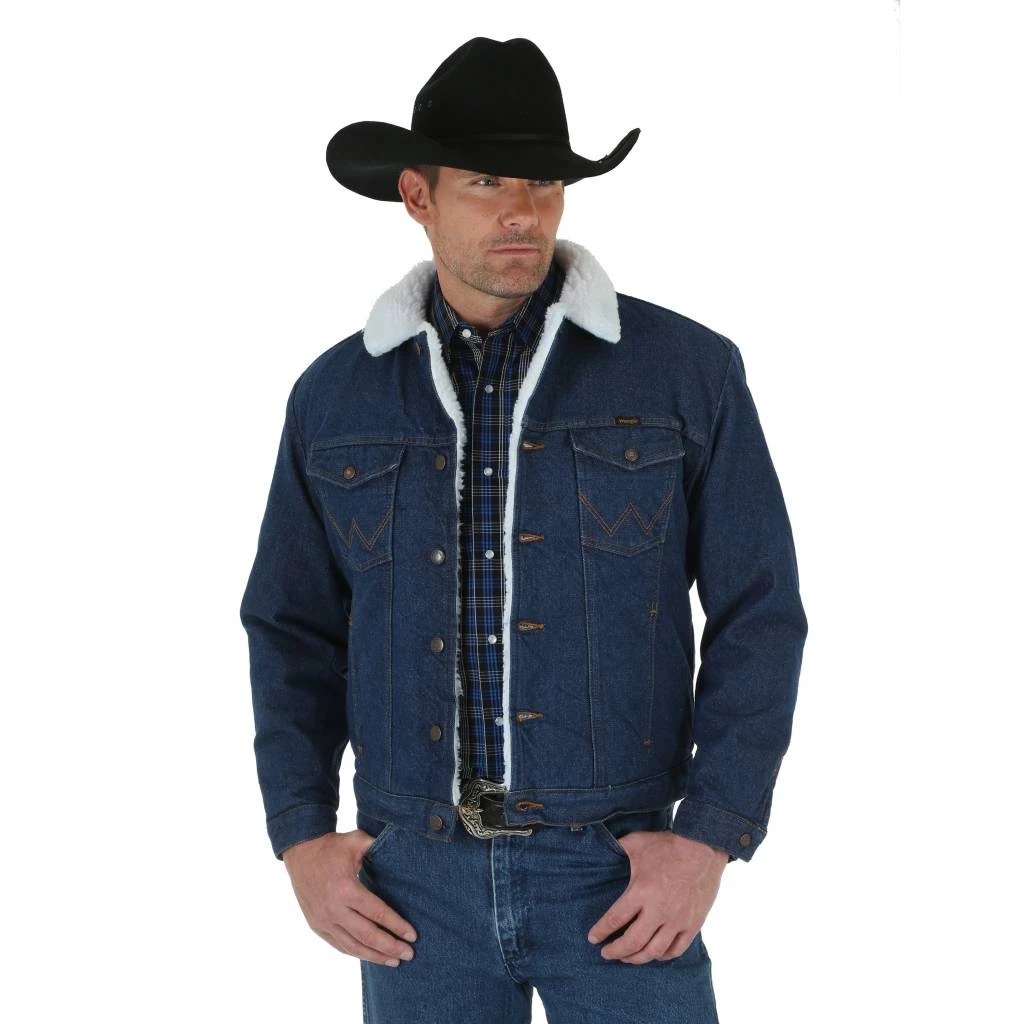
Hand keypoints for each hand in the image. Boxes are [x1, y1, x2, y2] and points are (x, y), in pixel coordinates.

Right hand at [282, 830, 417, 967]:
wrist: (300, 851)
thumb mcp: (357, 841)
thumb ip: (379, 847)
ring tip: (394, 961)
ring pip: (353, 946)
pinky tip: (370, 955)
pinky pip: (339, 945)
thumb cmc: (332, 846)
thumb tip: (404, 850)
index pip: (377, 913)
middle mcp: (333, 909)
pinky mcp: (316, 925)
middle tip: (409, 954)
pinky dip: (356, 952)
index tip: (413, 936)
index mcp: (346, 889)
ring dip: (375, 956)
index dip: (397, 926)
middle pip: (367, 935)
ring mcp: (323, 920)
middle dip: (390, 947)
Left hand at [587, 831, 727, 963]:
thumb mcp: (637, 842)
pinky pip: (676, 950)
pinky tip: (653, 954)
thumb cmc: (668, 845)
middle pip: (632, 942)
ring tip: (626, 957)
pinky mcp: (693, 924)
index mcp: (641, 891)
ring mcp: (677, 920)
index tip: (592, 938)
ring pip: (654, 951)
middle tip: (606, 953)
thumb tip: (600, 849)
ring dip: (637, 958)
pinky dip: (662, 956)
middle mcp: (658, 910)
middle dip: (616, 951)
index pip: (615, 919)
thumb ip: (617, 848)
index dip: (601, 931)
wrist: (703, 848)